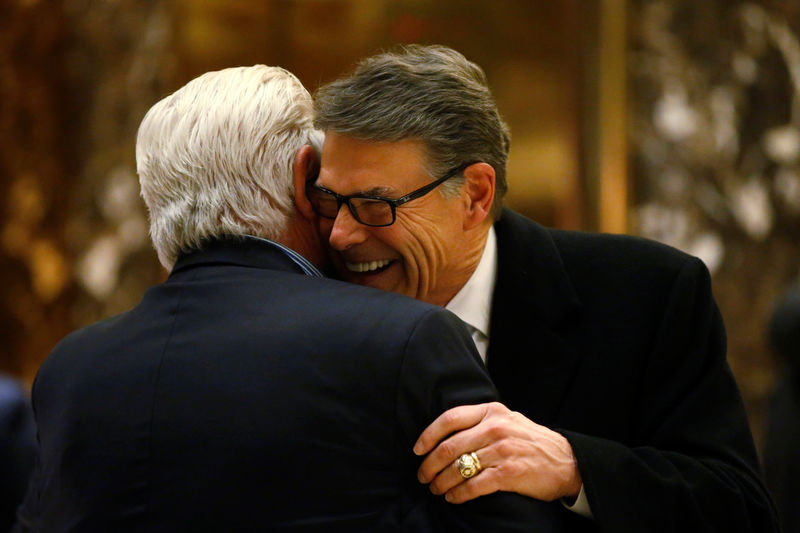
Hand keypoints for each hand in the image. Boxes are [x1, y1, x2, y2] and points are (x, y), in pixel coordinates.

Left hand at [414, 402, 581, 503]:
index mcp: (491, 411)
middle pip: (449, 446)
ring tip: (435, 489)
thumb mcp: (508, 419)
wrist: (566, 461)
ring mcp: (502, 450)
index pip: (450, 418)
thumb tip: (445, 434)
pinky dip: (458, 494)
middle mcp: (495, 428)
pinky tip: (452, 497)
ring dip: (441, 482)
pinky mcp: (508, 473)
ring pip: (458, 467)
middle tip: (423, 476)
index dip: (428, 435)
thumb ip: (481, 420)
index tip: (418, 449)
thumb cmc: (532, 441)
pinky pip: (473, 485)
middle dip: (430, 464)